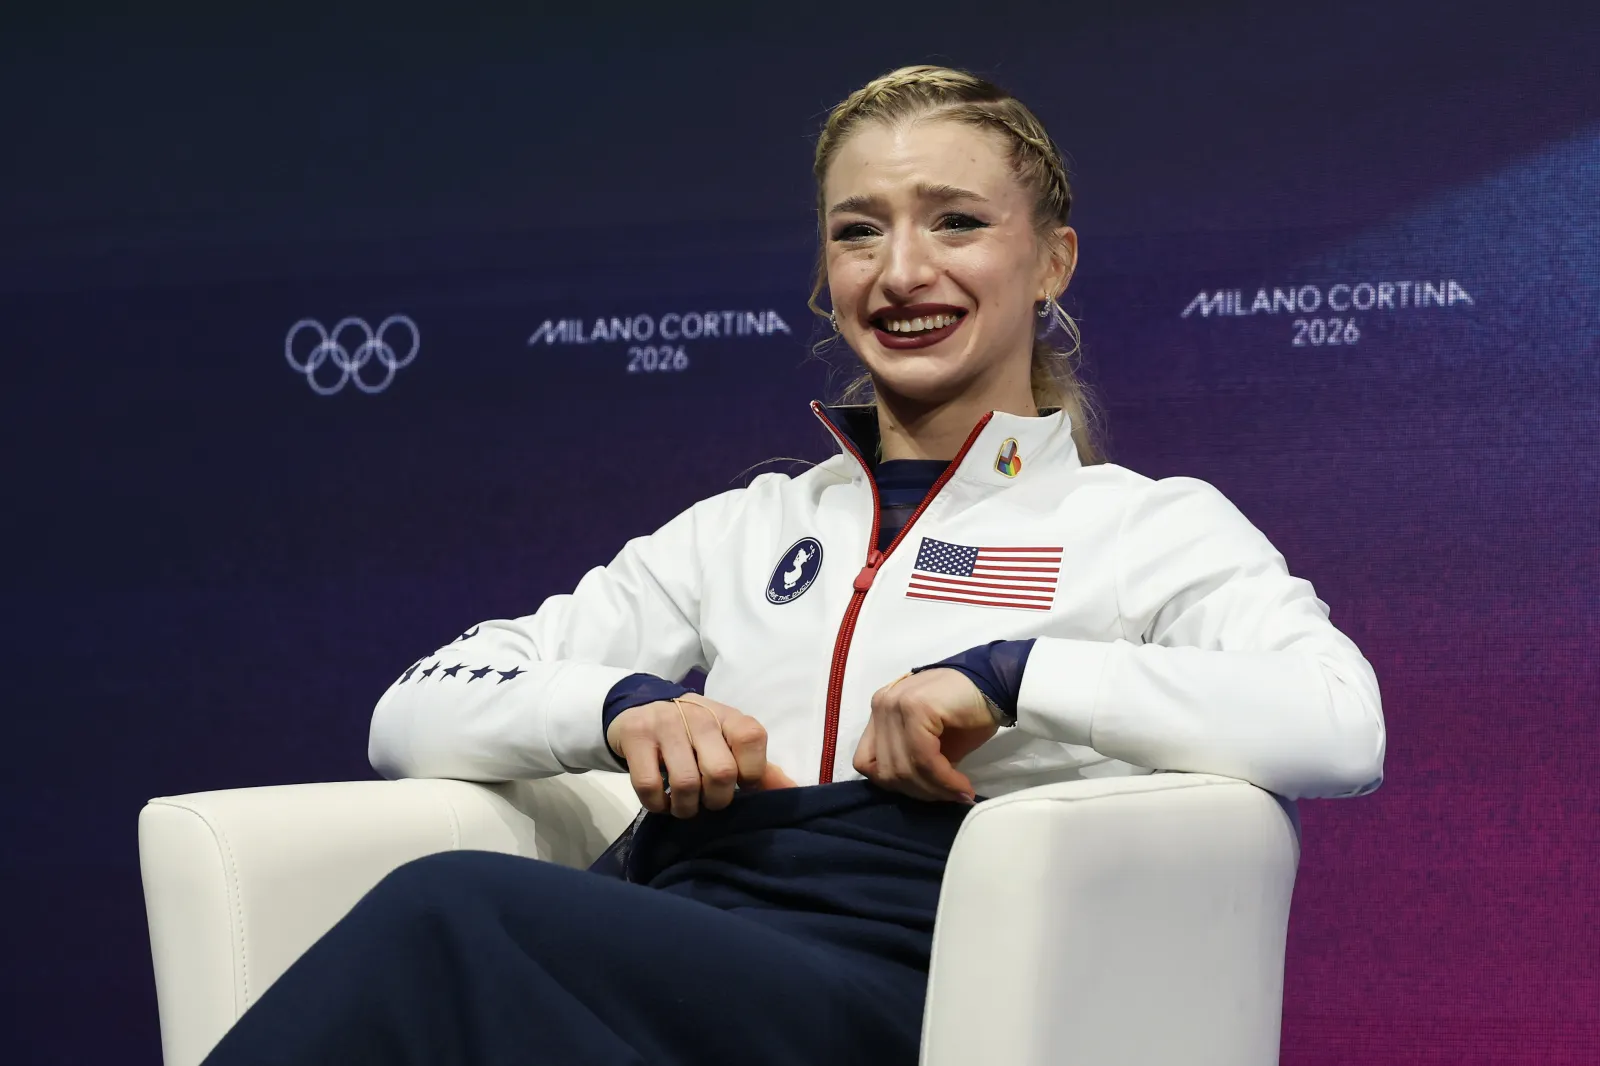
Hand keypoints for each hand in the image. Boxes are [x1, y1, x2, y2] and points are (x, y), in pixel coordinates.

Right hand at [606, 695, 796, 817]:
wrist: (642, 709)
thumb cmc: (694, 733)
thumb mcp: (728, 742)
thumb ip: (759, 768)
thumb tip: (793, 791)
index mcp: (728, 716)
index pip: (752, 739)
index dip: (751, 773)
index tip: (740, 784)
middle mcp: (700, 715)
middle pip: (721, 772)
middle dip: (716, 800)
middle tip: (708, 801)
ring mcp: (665, 723)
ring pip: (685, 784)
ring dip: (686, 807)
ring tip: (684, 805)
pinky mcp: (636, 737)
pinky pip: (649, 786)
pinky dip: (657, 804)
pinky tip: (661, 801)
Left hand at [853, 668, 998, 803]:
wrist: (998, 684)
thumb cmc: (968, 713)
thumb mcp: (934, 744)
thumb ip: (913, 762)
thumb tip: (914, 792)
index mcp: (880, 713)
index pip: (866, 762)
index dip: (895, 786)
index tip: (927, 793)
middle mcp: (881, 705)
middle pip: (885, 770)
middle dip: (920, 792)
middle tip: (949, 796)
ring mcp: (895, 703)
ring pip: (903, 768)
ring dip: (934, 789)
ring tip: (958, 792)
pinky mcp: (916, 707)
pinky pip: (923, 758)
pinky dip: (943, 779)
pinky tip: (962, 784)